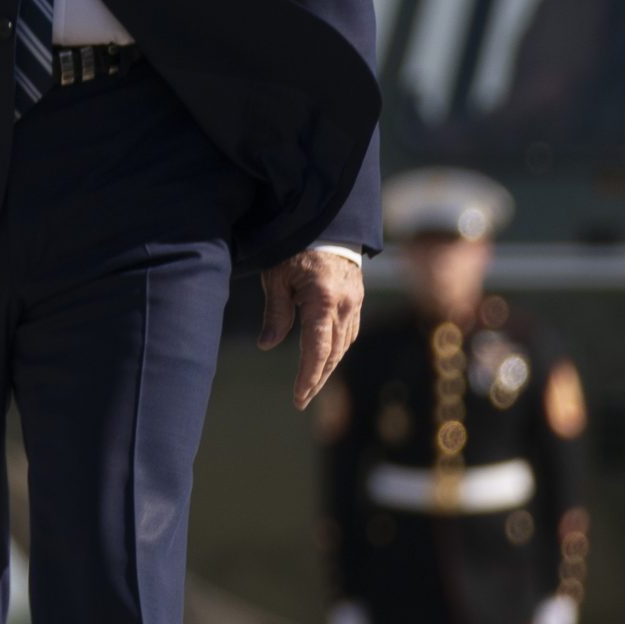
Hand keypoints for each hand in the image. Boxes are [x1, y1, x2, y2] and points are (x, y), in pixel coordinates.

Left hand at [259, 246, 362, 408]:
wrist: (327, 223)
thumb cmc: (294, 247)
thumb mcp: (277, 277)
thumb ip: (275, 313)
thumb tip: (267, 346)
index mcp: (323, 299)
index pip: (318, 349)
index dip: (308, 376)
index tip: (298, 397)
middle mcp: (345, 305)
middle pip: (333, 353)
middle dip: (317, 379)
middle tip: (301, 400)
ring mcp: (355, 303)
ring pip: (343, 345)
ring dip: (328, 367)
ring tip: (310, 385)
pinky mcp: (357, 300)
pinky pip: (349, 332)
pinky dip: (336, 349)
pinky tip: (325, 358)